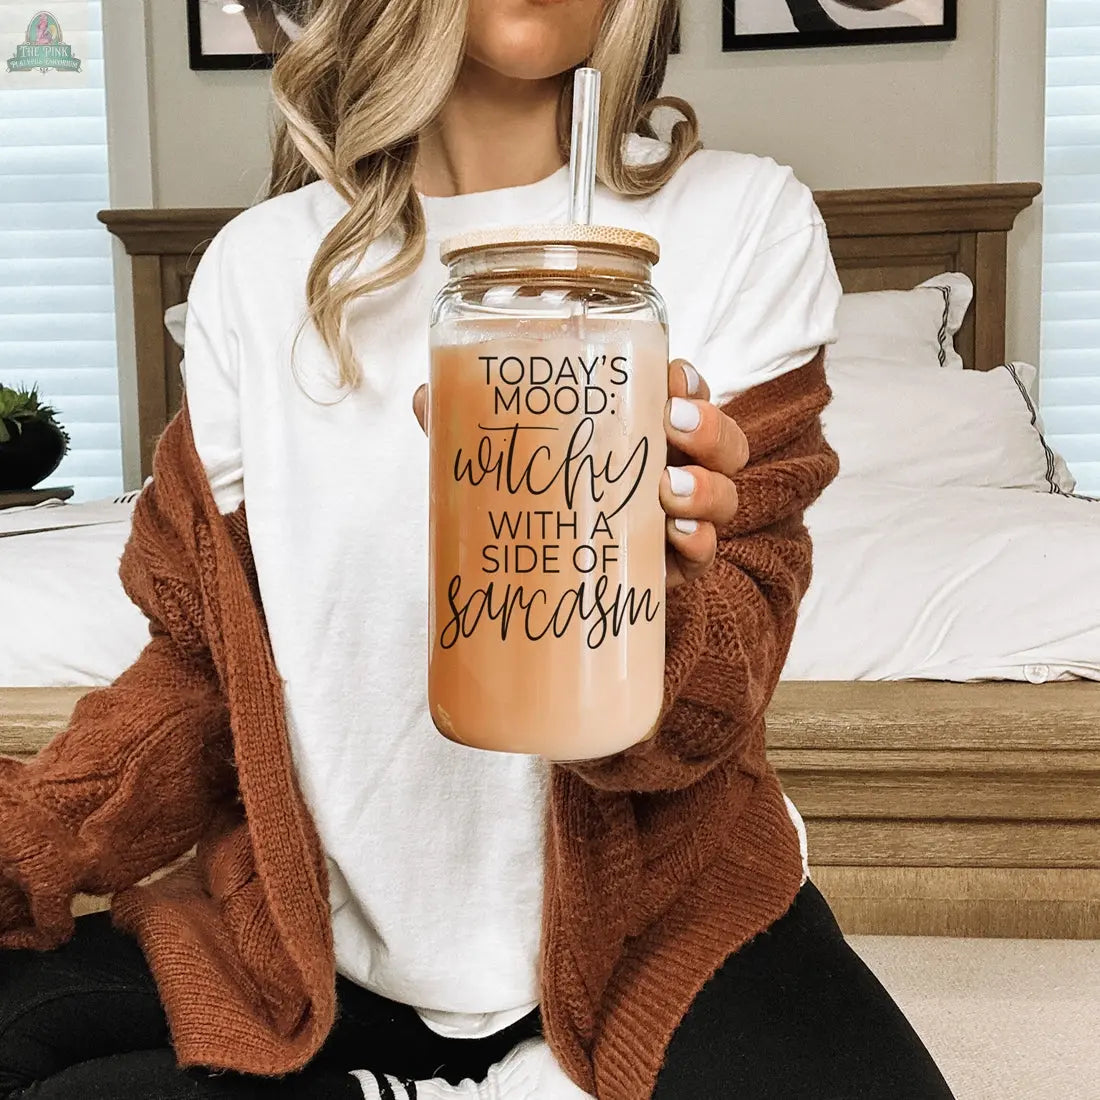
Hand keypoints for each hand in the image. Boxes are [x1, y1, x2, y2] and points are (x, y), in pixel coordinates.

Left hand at [411, 359, 747, 590]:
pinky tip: (679, 538)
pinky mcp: (673, 571)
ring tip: (668, 490)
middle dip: (708, 426)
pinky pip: (706, 555)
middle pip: (719, 438)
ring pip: (725, 493)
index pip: (682, 391)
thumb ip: (472, 429)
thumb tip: (424, 396)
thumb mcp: (505, 464)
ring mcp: (678, 520)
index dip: (688, 380)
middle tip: (672, 424)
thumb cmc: (535, 507)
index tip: (670, 378)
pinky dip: (700, 544)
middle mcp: (670, 469)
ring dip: (708, 486)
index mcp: (637, 430)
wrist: (547, 590)